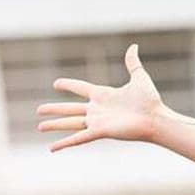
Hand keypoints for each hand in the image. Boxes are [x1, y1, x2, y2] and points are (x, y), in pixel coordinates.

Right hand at [36, 45, 165, 151]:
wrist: (155, 118)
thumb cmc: (150, 100)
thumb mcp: (139, 77)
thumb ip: (132, 63)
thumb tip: (133, 46)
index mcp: (103, 95)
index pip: (80, 88)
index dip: (68, 85)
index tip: (56, 84)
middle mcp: (97, 109)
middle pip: (70, 108)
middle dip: (54, 109)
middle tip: (38, 110)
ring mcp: (97, 121)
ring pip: (70, 123)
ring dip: (54, 125)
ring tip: (39, 126)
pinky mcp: (99, 131)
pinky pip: (78, 138)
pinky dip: (64, 143)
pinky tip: (51, 148)